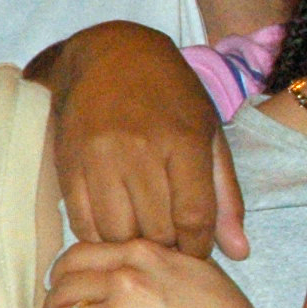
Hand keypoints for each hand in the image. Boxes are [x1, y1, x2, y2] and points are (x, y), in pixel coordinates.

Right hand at [37, 20, 249, 260]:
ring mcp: (98, 157)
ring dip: (134, 242)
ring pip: (117, 231)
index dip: (198, 245)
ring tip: (145, 232)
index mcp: (183, 142)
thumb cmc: (172, 98)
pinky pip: (82, 221)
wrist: (110, 54)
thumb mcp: (210, 137)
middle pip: (156, 229)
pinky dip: (101, 235)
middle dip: (169, 246)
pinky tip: (117, 224)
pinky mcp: (67, 163)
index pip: (194, 217)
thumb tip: (239, 253)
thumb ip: (225, 197)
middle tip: (172, 242)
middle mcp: (139, 149)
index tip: (197, 250)